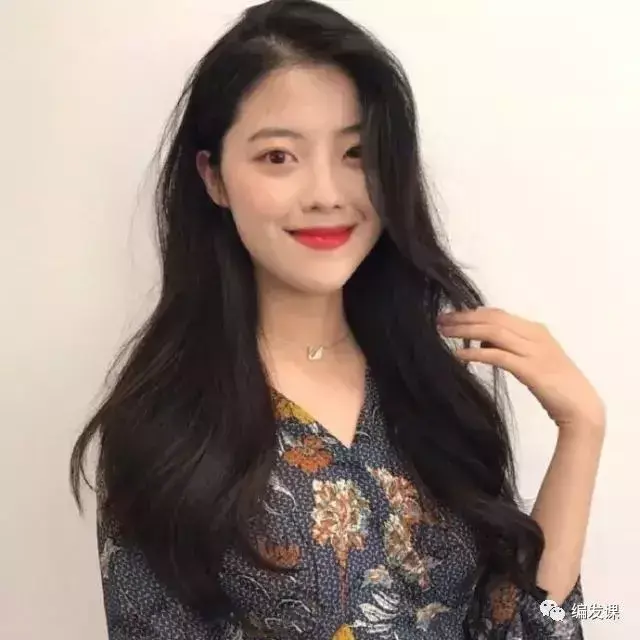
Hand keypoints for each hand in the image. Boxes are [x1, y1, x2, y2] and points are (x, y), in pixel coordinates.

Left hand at [437, 307, 605, 437]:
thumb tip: (480, 339)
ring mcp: (534, 351)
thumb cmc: (556, 386)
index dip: (472, 313)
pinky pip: (497, 355)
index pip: (497, 313)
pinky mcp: (530, 369)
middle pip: (492, 318)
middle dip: (463, 318)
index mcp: (536, 330)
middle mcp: (535, 335)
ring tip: (443, 333)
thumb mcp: (531, 359)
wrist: (581, 407)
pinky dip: (475, 352)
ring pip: (493, 332)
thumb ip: (510, 346)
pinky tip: (458, 355)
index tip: (451, 315)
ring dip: (465, 330)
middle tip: (440, 320)